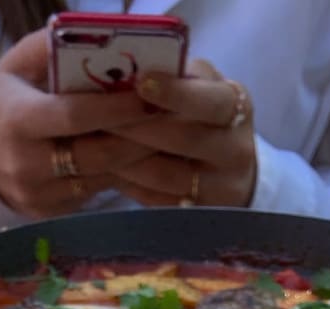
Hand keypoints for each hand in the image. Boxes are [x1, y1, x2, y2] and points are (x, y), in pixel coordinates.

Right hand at [0, 30, 159, 217]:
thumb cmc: (6, 101)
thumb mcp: (17, 67)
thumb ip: (52, 48)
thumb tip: (102, 35)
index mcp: (16, 121)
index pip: (74, 116)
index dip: (115, 109)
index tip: (150, 96)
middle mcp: (26, 165)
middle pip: (97, 155)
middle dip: (140, 139)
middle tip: (174, 122)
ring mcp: (39, 195)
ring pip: (103, 179)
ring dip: (140, 162)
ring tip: (170, 143)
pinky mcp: (51, 214)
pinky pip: (96, 195)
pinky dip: (123, 179)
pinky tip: (147, 164)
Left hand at [106, 60, 256, 207]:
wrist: (230, 170)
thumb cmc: (203, 117)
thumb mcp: (203, 88)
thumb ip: (178, 77)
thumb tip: (130, 73)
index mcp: (236, 107)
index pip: (209, 100)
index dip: (174, 93)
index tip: (141, 83)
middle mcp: (235, 150)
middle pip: (183, 139)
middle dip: (136, 127)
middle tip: (98, 117)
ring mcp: (219, 188)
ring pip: (163, 175)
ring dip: (123, 158)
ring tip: (93, 143)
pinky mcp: (198, 215)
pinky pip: (156, 200)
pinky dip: (128, 183)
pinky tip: (106, 169)